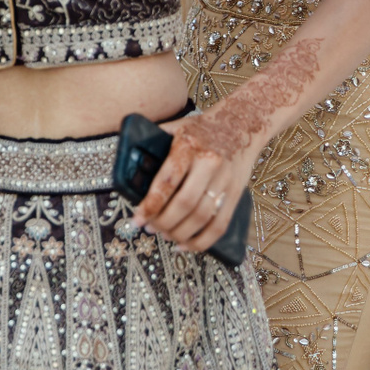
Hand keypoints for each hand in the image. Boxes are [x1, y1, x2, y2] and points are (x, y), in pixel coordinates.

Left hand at [131, 114, 260, 253]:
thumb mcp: (176, 126)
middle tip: (149, 229)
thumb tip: (126, 156)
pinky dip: (203, 241)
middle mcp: (209, 164)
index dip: (151, 204)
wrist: (243, 123)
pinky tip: (186, 246)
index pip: (167, 181)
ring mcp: (225, 181)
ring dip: (180, 233)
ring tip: (164, 236)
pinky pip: (220, 224)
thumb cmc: (202, 127)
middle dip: (163, 222)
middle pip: (185, 203)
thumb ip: (154, 140)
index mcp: (189, 146)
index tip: (137, 218)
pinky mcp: (236, 193)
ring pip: (202, 217)